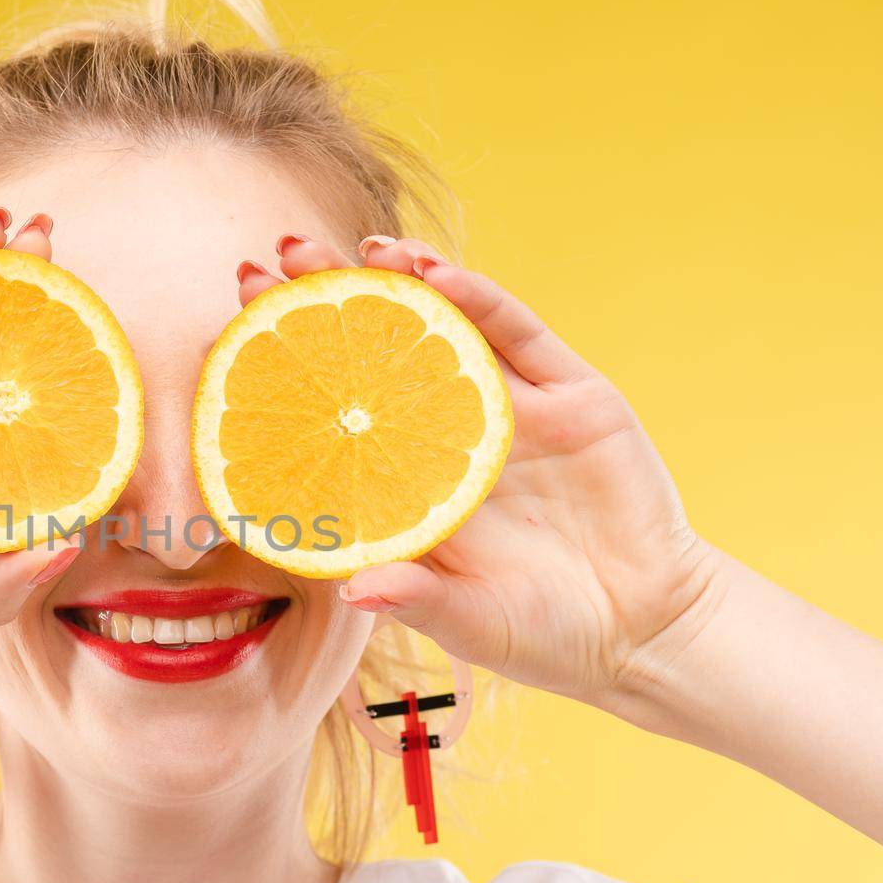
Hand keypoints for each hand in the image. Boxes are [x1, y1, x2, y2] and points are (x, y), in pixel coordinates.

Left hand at [240, 234, 719, 710]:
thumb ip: (416, 601)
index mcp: (410, 481)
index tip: (235, 328)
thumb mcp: (470, 622)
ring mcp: (511, 409)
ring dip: (397, 282)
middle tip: (270, 262)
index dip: (289, 369)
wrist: (647, 631)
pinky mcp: (573, 395)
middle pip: (377, 353)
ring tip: (353, 248)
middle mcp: (450, 434)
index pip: (336, 411)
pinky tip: (435, 271)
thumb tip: (355, 593)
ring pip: (444, 327)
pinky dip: (479, 299)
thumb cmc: (542, 634)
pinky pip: (519, 335)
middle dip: (325, 304)